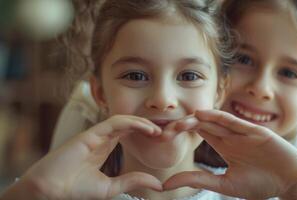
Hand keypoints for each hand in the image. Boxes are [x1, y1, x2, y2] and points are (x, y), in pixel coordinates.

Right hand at [3, 115, 162, 199]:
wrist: (50, 191)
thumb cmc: (75, 190)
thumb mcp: (111, 187)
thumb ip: (133, 181)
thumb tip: (159, 185)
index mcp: (103, 149)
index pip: (128, 134)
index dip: (144, 133)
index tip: (160, 139)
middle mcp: (101, 139)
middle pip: (128, 126)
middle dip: (146, 126)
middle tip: (164, 132)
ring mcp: (95, 135)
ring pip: (123, 121)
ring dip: (142, 123)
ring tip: (158, 130)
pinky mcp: (90, 133)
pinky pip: (114, 122)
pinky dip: (132, 122)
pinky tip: (147, 128)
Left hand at [164, 110, 296, 198]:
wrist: (291, 182)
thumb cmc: (262, 183)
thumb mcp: (225, 184)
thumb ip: (198, 179)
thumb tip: (167, 183)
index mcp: (225, 146)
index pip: (200, 132)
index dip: (182, 131)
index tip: (163, 136)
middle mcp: (232, 136)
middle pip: (204, 125)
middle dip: (184, 125)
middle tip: (164, 130)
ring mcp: (243, 132)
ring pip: (216, 121)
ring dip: (197, 120)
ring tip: (179, 124)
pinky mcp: (256, 132)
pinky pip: (235, 122)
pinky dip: (219, 118)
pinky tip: (202, 115)